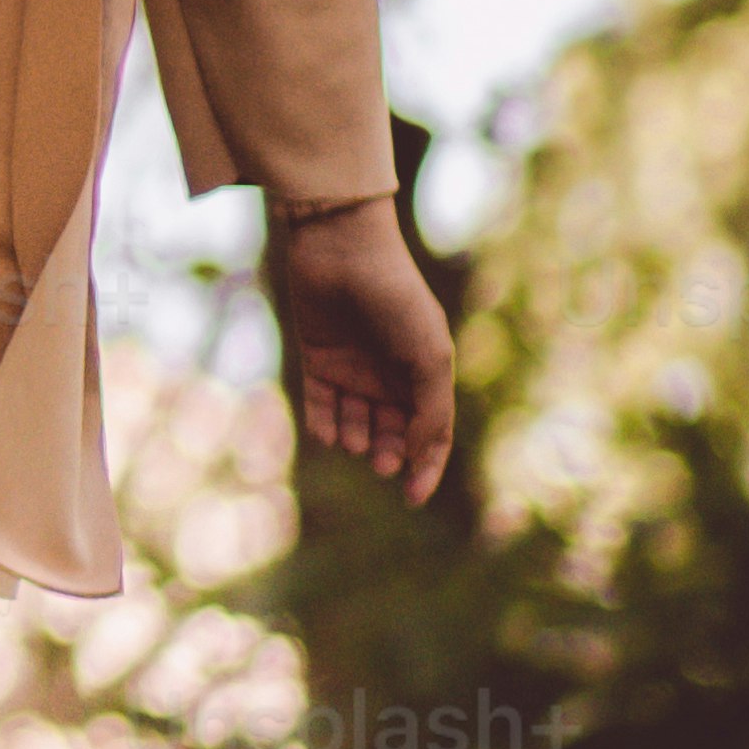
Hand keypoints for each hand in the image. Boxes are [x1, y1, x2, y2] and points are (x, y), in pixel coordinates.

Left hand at [271, 197, 465, 509]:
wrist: (343, 251)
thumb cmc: (396, 300)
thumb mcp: (429, 357)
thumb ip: (430, 409)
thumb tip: (418, 456)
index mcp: (425, 375)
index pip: (431, 434)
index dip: (425, 468)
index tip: (412, 497)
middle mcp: (390, 376)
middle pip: (392, 433)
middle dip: (388, 453)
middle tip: (380, 460)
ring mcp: (353, 369)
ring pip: (355, 423)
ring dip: (356, 440)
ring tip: (355, 440)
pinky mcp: (317, 359)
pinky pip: (320, 404)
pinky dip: (324, 424)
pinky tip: (329, 434)